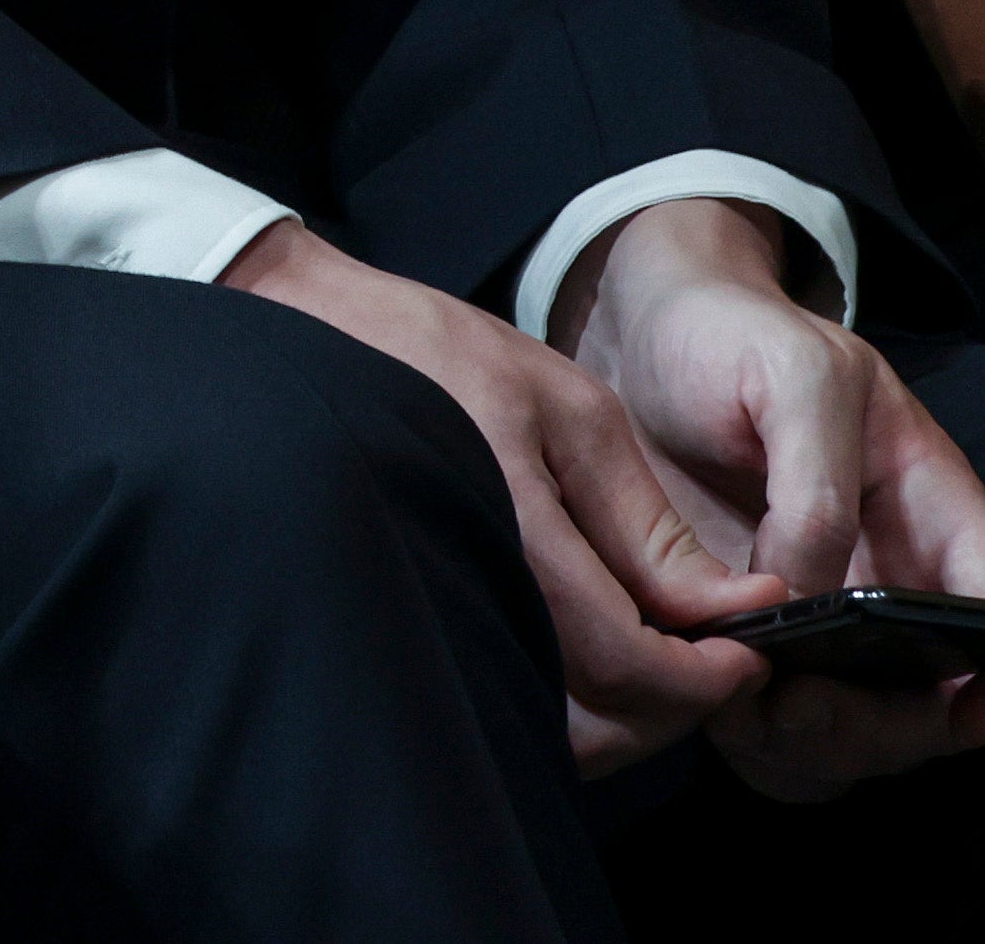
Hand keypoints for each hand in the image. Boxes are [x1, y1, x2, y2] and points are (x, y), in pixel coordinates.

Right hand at [226, 218, 777, 771]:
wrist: (314, 337)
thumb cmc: (441, 356)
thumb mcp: (570, 411)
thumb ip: (649, 522)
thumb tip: (734, 606)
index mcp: (516, 534)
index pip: (631, 663)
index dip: (707, 676)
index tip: (749, 650)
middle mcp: (470, 588)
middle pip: (594, 719)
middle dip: (673, 705)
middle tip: (713, 658)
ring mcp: (438, 606)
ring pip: (550, 726)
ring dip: (620, 715)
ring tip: (659, 658)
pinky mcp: (422, 609)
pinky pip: (507, 691)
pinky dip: (566, 700)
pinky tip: (592, 654)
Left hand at [562, 198, 984, 797]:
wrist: (641, 340)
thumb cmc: (734, 341)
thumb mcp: (795, 377)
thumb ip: (817, 487)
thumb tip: (812, 593)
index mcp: (938, 515)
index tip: (952, 702)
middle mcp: (897, 580)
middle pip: (938, 697)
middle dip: (885, 724)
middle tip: (803, 705)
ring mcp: (831, 618)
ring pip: (863, 727)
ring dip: (814, 739)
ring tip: (745, 706)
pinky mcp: (757, 636)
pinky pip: (783, 724)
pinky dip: (757, 736)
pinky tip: (714, 703)